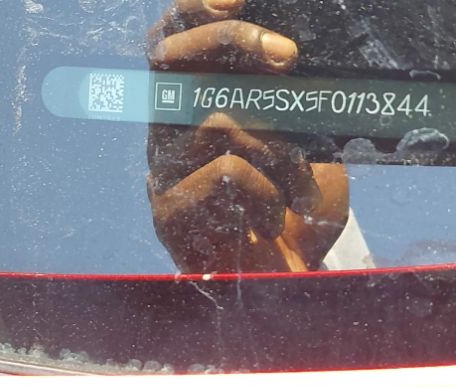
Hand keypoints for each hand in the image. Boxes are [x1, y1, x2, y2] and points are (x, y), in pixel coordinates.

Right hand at [147, 0, 348, 272]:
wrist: (283, 277)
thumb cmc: (293, 204)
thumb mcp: (306, 138)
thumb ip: (290, 98)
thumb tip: (290, 48)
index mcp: (193, 107)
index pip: (172, 42)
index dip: (193, 10)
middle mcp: (167, 131)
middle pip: (170, 60)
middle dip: (230, 43)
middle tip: (287, 58)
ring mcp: (162, 170)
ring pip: (215, 119)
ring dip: (280, 150)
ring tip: (299, 186)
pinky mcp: (167, 209)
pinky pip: (226, 171)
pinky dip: (269, 191)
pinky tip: (273, 216)